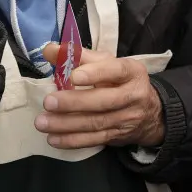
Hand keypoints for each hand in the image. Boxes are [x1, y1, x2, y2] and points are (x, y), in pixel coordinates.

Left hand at [36, 43, 163, 148]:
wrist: (149, 111)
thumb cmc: (121, 81)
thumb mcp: (108, 64)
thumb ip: (80, 56)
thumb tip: (50, 50)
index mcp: (132, 72)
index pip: (116, 71)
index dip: (95, 73)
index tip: (73, 76)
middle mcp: (133, 95)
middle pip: (104, 101)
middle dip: (74, 103)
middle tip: (48, 102)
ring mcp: (126, 119)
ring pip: (96, 123)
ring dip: (66, 125)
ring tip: (43, 122)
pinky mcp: (117, 136)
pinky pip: (94, 140)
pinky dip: (72, 140)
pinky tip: (53, 139)